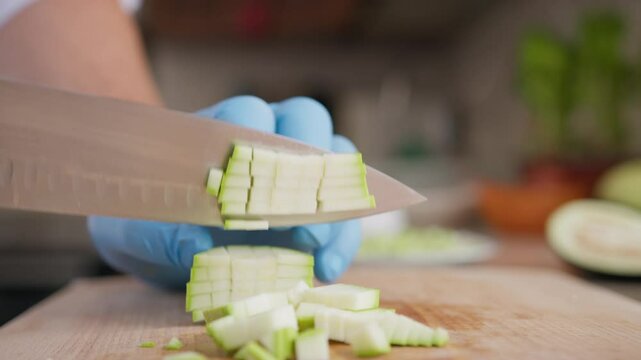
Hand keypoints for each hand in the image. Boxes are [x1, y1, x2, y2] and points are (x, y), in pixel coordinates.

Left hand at [88, 96, 361, 287]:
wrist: (161, 242)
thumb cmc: (147, 224)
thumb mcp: (134, 233)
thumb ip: (158, 235)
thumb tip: (198, 246)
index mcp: (216, 129)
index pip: (246, 113)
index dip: (256, 141)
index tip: (252, 183)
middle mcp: (262, 138)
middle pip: (306, 119)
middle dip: (311, 165)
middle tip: (303, 217)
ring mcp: (294, 169)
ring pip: (337, 158)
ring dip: (336, 204)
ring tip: (320, 251)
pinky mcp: (311, 204)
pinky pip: (341, 208)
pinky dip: (342, 238)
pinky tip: (326, 268)